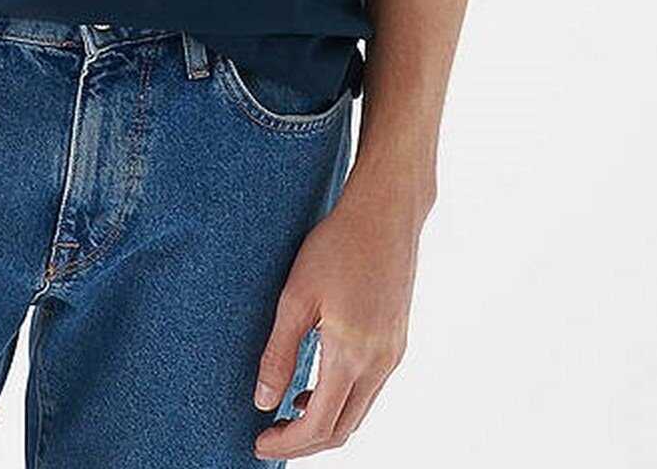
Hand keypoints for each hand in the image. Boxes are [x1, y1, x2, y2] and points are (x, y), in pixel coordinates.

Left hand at [251, 169, 427, 456]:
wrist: (386, 212)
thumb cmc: (337, 245)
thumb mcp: (297, 296)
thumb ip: (280, 352)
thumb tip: (262, 402)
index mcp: (352, 355)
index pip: (319, 426)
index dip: (287, 444)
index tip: (259, 444)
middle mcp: (380, 363)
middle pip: (342, 430)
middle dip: (304, 442)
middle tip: (269, 436)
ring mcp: (393, 354)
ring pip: (359, 413)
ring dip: (324, 423)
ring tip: (287, 413)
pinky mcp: (397, 341)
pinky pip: (370, 390)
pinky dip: (342, 401)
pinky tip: (315, 383)